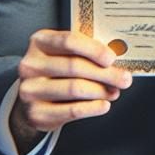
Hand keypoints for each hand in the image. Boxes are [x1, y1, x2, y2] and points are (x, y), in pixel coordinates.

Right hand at [10, 29, 131, 152]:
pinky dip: (92, 108)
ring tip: (115, 92)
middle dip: (105, 73)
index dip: (93, 49)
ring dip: (100, 91)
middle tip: (124, 79)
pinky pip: (70, 110)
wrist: (32, 98)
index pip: (69, 41)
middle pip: (74, 66)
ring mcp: (30, 90)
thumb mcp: (64, 52)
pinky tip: (104, 105)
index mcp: (40, 41)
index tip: (112, 58)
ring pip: (74, 88)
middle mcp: (31, 64)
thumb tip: (117, 57)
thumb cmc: (56, 68)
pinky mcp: (35, 113)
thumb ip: (84, 50)